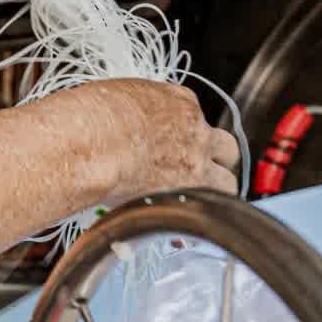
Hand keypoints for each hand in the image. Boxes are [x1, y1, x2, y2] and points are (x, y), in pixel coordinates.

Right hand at [84, 80, 242, 204]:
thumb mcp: (116, 97)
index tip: (170, 144)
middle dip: (214, 160)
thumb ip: (132, 112)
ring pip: (227, 182)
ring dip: (212, 192)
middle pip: (226, 147)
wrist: (93, 140)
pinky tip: (178, 224)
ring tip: (190, 203)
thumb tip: (121, 126)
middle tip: (192, 171)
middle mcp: (196, 130)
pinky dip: (194, 218)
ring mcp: (197, 162)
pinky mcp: (191, 191)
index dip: (184, 134)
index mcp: (178, 101)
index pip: (195, 117)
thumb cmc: (93, 116)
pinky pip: (206, 210)